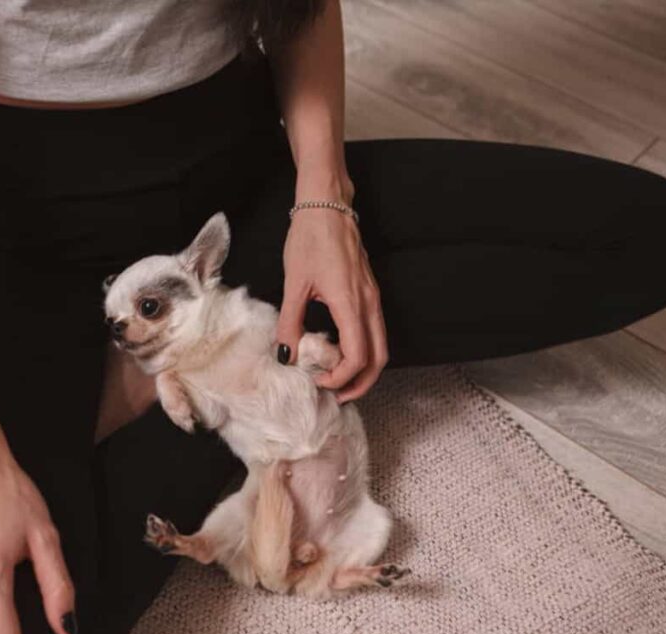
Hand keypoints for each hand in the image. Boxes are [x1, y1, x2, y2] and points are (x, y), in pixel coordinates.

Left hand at [275, 209, 387, 402]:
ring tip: (337, 380)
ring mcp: (372, 297)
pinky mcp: (369, 292)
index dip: (340, 377)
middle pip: (378, 358)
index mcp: (350, 303)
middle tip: (336, 396)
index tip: (318, 381)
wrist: (327, 205)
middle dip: (360, 383)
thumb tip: (286, 355)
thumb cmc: (310, 238)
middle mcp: (369, 303)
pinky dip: (362, 350)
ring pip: (380, 346)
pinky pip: (374, 330)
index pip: (357, 356)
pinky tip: (338, 352)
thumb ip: (291, 322)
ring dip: (363, 369)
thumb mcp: (293, 283)